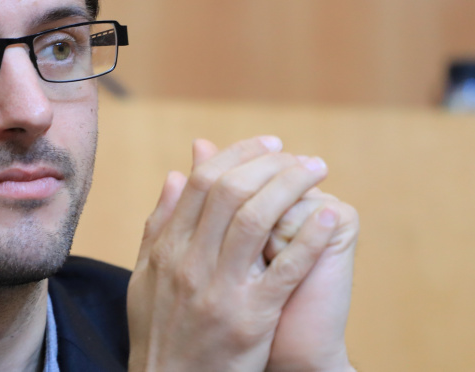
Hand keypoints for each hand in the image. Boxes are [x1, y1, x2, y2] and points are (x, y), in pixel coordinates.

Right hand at [127, 136, 354, 371]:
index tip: (269, 145)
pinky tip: (328, 216)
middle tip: (299, 156)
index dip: (240, 154)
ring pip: (258, 219)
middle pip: (232, 192)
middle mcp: (191, 263)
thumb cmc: (160, 331)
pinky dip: (310, 238)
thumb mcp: (146, 275)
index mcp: (168, 249)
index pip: (204, 183)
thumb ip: (159, 224)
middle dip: (271, 164)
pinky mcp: (251, 318)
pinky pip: (285, 269)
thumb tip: (175, 174)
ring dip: (292, 187)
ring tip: (317, 173)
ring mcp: (221, 290)